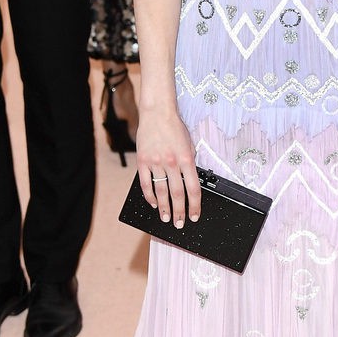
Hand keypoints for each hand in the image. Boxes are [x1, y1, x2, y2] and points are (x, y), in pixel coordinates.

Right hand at [135, 107, 201, 227]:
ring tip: (165, 218)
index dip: (195, 206)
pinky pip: (146, 184)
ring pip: (161, 192)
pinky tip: (153, 203)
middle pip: (177, 194)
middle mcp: (172, 162)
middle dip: (179, 212)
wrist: (157, 113)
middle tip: (179, 223)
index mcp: (187, 159)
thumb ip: (190, 164)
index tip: (195, 215)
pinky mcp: (143, 161)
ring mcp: (156, 162)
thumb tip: (189, 183)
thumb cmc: (175, 128)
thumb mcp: (189, 145)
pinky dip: (149, 196)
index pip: (193, 189)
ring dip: (164, 208)